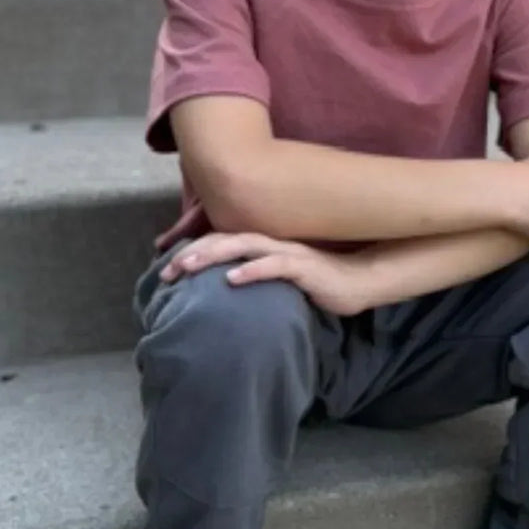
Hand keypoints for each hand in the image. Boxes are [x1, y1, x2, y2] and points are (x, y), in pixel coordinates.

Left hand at [160, 232, 375, 316]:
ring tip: (188, 265)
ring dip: (214, 254)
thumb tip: (226, 290)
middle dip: (194, 252)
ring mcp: (289, 253)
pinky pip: (275, 266)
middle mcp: (273, 242)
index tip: (168, 269)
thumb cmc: (320, 283)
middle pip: (226, 238)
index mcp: (265, 245)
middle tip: (167, 270)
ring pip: (245, 245)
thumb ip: (257, 278)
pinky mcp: (305, 267)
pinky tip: (231, 279)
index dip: (194, 250)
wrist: (361, 283)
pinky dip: (252, 270)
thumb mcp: (281, 280)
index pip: (223, 240)